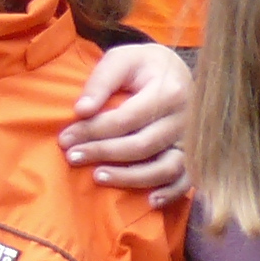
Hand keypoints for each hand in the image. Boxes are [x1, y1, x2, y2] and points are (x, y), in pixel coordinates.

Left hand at [63, 42, 192, 203]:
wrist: (176, 70)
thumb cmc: (144, 66)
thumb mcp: (121, 60)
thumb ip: (101, 81)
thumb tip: (81, 110)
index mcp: (169, 92)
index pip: (126, 119)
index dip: (92, 131)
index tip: (64, 139)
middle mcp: (186, 119)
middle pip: (142, 145)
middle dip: (103, 153)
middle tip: (73, 157)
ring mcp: (192, 139)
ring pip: (166, 167)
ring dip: (130, 177)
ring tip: (98, 177)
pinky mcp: (194, 154)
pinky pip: (187, 179)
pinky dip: (172, 193)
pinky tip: (149, 200)